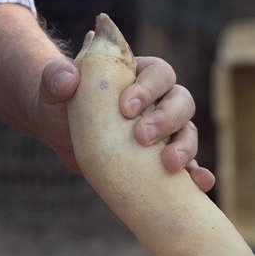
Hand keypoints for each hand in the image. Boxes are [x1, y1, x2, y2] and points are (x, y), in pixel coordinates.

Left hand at [39, 52, 214, 192]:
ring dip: (185, 147)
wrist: (59, 132)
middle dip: (166, 119)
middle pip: (181, 100)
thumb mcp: (54, 88)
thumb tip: (67, 79)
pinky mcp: (162, 159)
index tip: (125, 108)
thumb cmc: (61, 101)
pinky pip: (187, 165)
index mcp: (140, 73)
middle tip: (142, 138)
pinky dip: (196, 173)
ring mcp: (165, 130)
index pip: (159, 72)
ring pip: (188, 131)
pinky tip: (201, 183)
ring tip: (169, 165)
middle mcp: (159, 98)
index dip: (148, 87)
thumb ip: (56, 78)